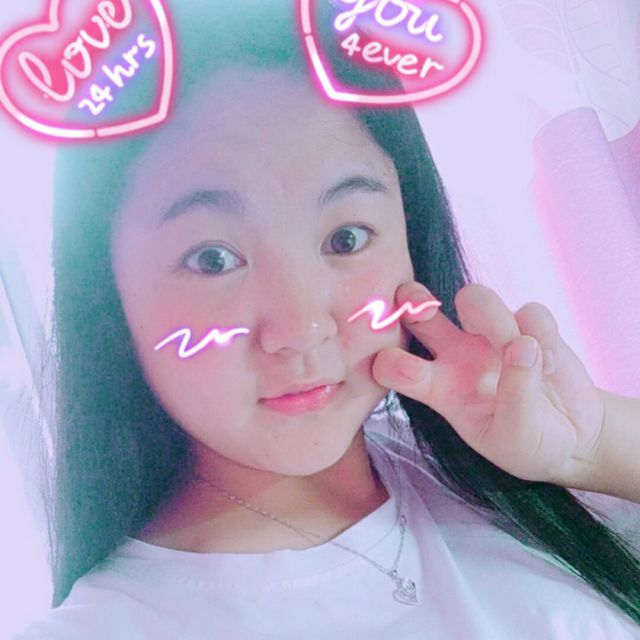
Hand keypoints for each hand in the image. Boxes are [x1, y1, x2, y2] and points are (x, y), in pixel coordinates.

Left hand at [370, 281, 605, 486]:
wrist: (573, 437)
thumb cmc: (529, 443)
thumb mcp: (517, 436)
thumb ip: (516, 395)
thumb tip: (523, 345)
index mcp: (438, 389)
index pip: (396, 369)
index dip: (389, 362)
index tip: (402, 365)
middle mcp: (455, 356)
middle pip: (419, 313)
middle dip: (414, 301)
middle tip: (425, 308)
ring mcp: (489, 337)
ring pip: (474, 299)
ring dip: (496, 320)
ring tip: (525, 352)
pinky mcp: (527, 325)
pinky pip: (530, 310)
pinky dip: (544, 332)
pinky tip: (552, 365)